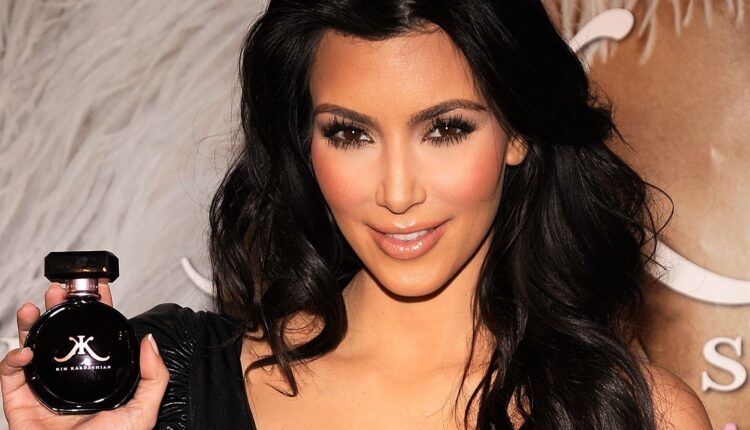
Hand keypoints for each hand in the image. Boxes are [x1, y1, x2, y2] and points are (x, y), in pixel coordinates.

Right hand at [1, 283, 168, 429]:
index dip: (95, 311)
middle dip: (59, 308)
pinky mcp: (18, 402)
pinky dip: (12, 357)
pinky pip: (10, 373)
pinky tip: (25, 352)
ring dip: (31, 322)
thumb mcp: (142, 413)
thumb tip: (149, 341)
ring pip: (32, 346)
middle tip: (61, 290)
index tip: (98, 289)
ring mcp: (43, 390)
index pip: (95, 336)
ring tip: (35, 305)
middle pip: (61, 335)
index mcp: (97, 379)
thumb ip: (154, 377)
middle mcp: (70, 380)